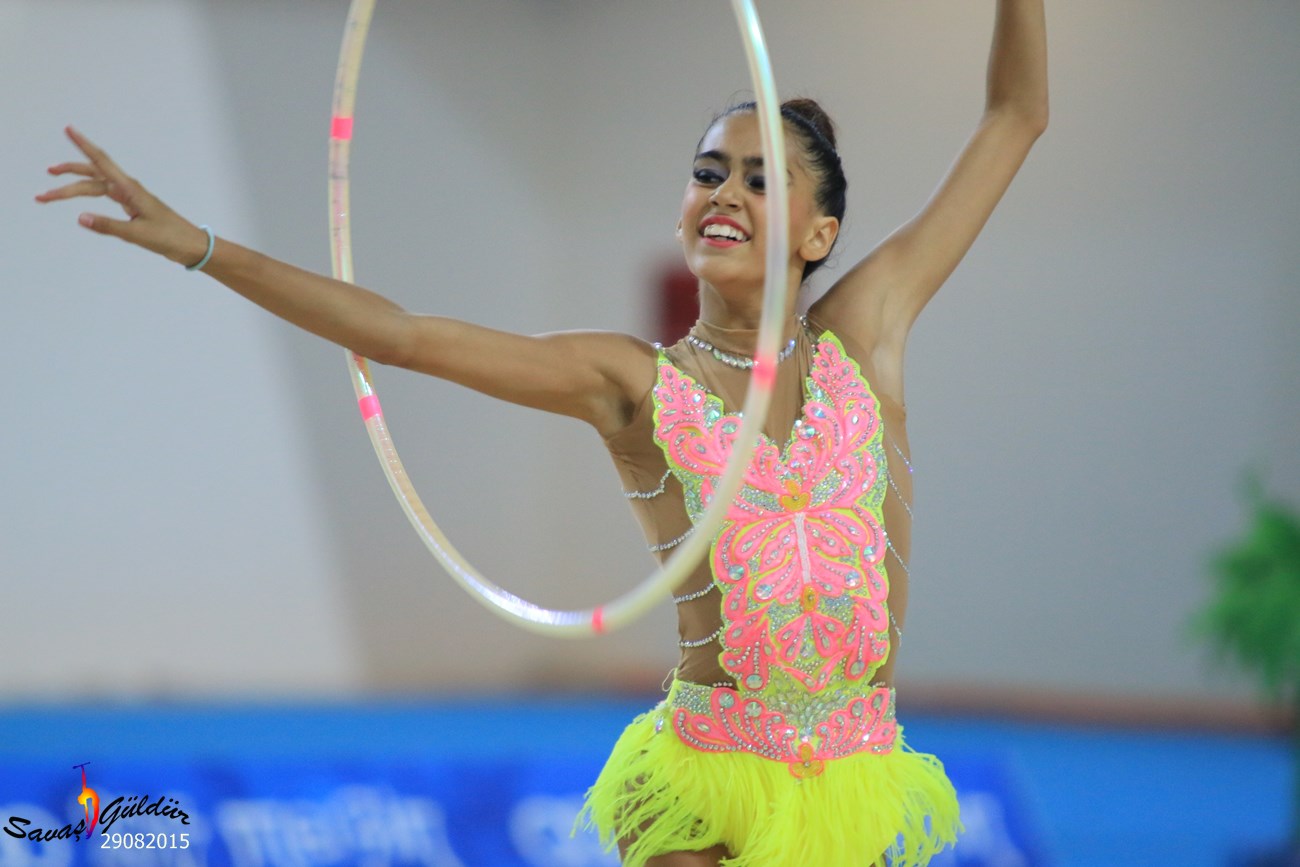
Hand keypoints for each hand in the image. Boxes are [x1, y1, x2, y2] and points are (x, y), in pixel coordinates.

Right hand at [35, 126, 211, 267]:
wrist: (191, 246)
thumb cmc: (169, 238)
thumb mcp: (137, 234)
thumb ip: (108, 226)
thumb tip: (79, 217)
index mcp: (130, 190)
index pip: (101, 162)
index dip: (83, 145)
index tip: (69, 129)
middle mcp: (128, 189)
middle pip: (91, 175)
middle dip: (67, 176)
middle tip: (44, 186)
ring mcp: (130, 197)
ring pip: (95, 186)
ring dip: (73, 188)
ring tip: (50, 194)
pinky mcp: (132, 207)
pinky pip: (105, 195)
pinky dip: (89, 195)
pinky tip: (79, 199)